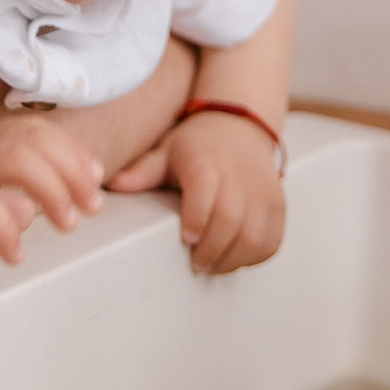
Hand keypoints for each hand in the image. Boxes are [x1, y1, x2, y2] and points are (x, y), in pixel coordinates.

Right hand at [0, 118, 105, 262]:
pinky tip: (13, 253)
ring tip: (67, 224)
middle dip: (73, 172)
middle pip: (34, 141)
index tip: (96, 179)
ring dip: (51, 190)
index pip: (36, 131)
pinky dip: (3, 227)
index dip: (72, 152)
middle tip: (92, 208)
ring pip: (14, 160)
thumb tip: (29, 208)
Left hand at [109, 110, 284, 273]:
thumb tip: (111, 185)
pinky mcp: (278, 205)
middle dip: (212, 250)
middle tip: (197, 263)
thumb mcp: (168, 151)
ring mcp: (263, 192)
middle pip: (230, 221)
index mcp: (206, 164)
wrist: (242, 124)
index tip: (186, 238)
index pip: (205, 192)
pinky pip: (273, 239)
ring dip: (234, 259)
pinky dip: (256, 256)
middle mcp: (239, 178)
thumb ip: (142, 171)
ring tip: (214, 265)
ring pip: (255, 236)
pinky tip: (236, 257)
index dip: (197, 220)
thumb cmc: (198, 144)